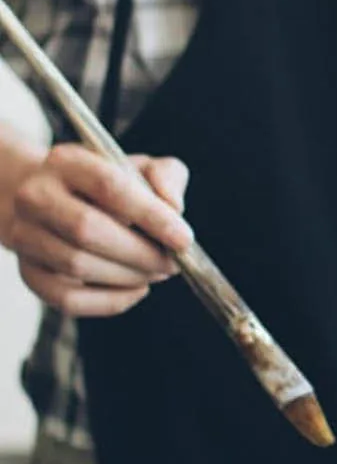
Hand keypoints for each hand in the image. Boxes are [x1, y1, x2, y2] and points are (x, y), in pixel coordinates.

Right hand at [4, 146, 192, 316]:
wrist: (55, 204)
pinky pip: (67, 299)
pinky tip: (136, 289)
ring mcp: (25, 235)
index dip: (152, 216)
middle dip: (141, 253)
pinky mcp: (28, 272)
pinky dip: (110, 301)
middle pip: (87, 229)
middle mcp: (35, 196)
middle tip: (173, 263)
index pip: (110, 185)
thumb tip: (174, 207)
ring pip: (76, 265)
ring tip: (156, 272)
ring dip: (129, 276)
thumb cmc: (109, 188)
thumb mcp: (141, 169)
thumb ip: (166, 176)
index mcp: (67, 161)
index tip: (185, 240)